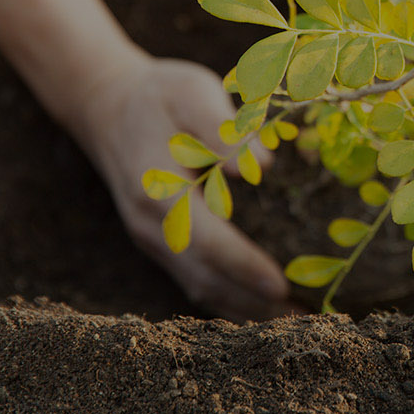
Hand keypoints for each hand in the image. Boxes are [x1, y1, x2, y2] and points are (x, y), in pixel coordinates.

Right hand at [67, 53, 297, 319]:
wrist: (107, 104)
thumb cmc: (161, 94)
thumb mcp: (191, 91)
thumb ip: (221, 127)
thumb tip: (258, 166)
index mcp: (158, 189)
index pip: (205, 239)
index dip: (243, 265)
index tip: (281, 284)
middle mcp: (151, 224)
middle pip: (204, 276)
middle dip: (253, 301)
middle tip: (306, 319)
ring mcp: (151, 238)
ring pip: (198, 286)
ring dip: (243, 308)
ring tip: (293, 322)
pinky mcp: (158, 241)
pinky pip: (193, 279)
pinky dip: (226, 299)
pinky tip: (260, 309)